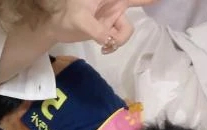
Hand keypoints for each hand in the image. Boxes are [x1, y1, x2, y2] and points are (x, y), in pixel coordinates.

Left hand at [43, 0, 157, 51]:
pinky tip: (104, 48)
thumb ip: (96, 30)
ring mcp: (112, 17)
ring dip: (119, 40)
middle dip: (141, 11)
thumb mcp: (80, 20)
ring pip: (126, 31)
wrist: (55, 27)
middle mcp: (115, 4)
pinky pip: (118, 39)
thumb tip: (109, 40)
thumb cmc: (66, 16)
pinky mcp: (107, 29)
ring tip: (106, 46)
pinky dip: (113, 45)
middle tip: (151, 9)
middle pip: (135, 8)